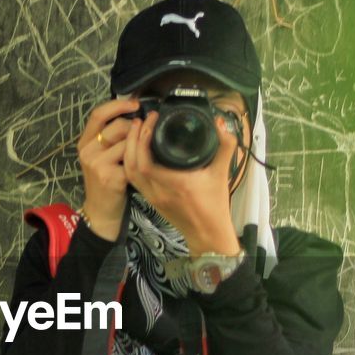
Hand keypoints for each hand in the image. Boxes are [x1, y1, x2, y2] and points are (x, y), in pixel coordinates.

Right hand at [76, 98, 141, 240]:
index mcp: (85, 142)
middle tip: (142, 139)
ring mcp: (97, 164)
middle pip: (118, 126)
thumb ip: (110, 137)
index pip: (98, 114)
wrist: (101, 211)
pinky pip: (133, 160)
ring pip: (128, 142)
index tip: (136, 103)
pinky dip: (140, 162)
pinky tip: (140, 169)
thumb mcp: (101, 156)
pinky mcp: (110, 176)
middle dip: (135, 130)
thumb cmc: (106, 180)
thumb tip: (135, 115)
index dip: (118, 105)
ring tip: (139, 157)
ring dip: (138, 148)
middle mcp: (88, 151)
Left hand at [122, 107, 241, 255]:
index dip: (143, 139)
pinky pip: (133, 179)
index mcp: (176, 184)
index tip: (151, 120)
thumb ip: (225, 146)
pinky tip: (136, 150)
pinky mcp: (151, 200)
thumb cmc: (215, 206)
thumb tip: (221, 123)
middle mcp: (159, 191)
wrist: (207, 234)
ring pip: (130, 172)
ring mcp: (152, 197)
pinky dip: (131, 162)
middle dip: (132, 139)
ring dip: (129, 150)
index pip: (147, 162)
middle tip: (140, 121)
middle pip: (132, 164)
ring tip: (136, 131)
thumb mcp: (222, 174)